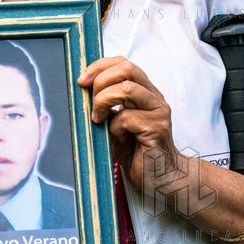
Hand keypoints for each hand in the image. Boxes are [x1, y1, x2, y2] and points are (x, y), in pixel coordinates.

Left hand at [78, 56, 184, 195]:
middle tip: (90, 99)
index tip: (82, 80)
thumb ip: (107, 106)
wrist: (160, 179)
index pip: (123, 63)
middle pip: (127, 69)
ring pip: (127, 89)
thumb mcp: (116, 123)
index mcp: (145, 91)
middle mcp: (154, 97)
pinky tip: (117, 138)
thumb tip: (83, 91)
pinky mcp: (157, 129)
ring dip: (104, 101)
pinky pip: (128, 118)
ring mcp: (158, 112)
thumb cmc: (136, 151)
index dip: (100, 66)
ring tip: (98, 118)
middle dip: (101, 80)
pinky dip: (115, 127)